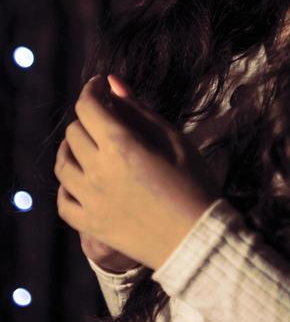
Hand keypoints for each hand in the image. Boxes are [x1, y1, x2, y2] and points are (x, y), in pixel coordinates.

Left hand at [55, 74, 220, 270]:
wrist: (196, 238)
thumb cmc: (192, 182)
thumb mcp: (172, 138)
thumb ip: (138, 110)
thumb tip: (112, 83)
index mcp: (120, 145)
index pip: (88, 107)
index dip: (92, 89)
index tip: (100, 86)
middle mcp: (97, 170)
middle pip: (74, 132)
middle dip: (88, 117)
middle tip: (106, 118)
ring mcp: (90, 200)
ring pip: (62, 165)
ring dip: (72, 149)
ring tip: (89, 145)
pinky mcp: (90, 224)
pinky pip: (63, 201)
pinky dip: (67, 186)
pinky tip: (81, 180)